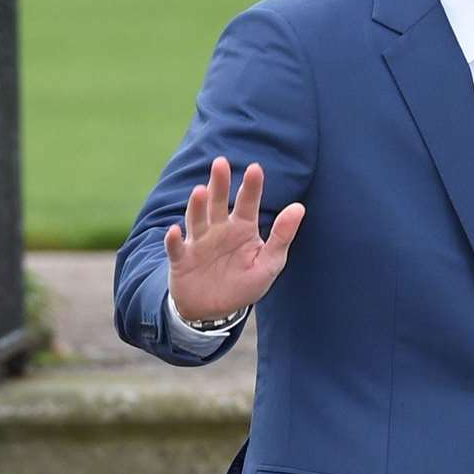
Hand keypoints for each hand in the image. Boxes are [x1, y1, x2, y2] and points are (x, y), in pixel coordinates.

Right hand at [164, 157, 304, 320]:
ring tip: (200, 191)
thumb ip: (282, 236)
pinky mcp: (181, 260)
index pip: (247, 203)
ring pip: (197, 220)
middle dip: (219, 183)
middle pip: (218, 202)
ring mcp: (198, 242)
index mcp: (242, 228)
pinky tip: (176, 230)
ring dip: (197, 206)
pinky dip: (174, 240)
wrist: (214, 311)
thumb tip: (299, 207)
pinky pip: (177, 248)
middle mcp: (219, 229)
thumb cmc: (244, 284)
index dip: (251, 186)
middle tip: (220, 162)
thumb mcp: (269, 263)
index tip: (255, 168)